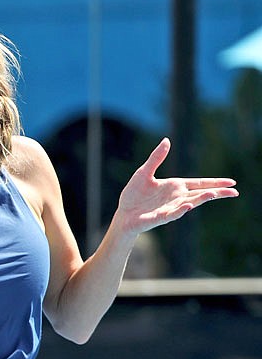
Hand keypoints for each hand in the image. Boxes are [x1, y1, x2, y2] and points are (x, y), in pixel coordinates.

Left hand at [116, 138, 238, 235]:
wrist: (123, 214)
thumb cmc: (134, 195)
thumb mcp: (144, 172)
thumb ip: (156, 158)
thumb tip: (167, 140)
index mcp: (175, 186)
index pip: (199, 183)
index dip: (215, 182)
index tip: (231, 182)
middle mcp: (176, 197)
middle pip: (200, 194)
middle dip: (217, 193)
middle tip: (234, 192)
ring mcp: (169, 208)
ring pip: (189, 203)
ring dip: (201, 199)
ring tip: (213, 194)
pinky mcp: (160, 217)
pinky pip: (172, 213)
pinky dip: (180, 210)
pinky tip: (188, 205)